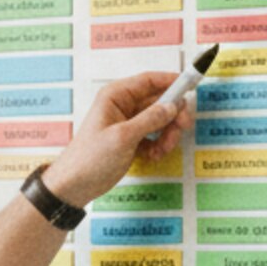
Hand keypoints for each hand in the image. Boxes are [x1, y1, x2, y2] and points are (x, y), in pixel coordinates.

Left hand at [39, 70, 189, 205]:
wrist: (75, 185)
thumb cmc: (89, 158)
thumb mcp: (123, 137)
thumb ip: (150, 119)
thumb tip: (172, 105)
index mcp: (116, 96)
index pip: (149, 80)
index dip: (172, 81)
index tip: (191, 87)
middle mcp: (123, 106)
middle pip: (160, 101)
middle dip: (173, 116)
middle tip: (182, 127)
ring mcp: (128, 123)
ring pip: (160, 120)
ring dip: (167, 134)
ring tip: (162, 149)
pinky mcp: (132, 140)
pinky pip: (155, 136)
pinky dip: (159, 145)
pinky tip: (153, 156)